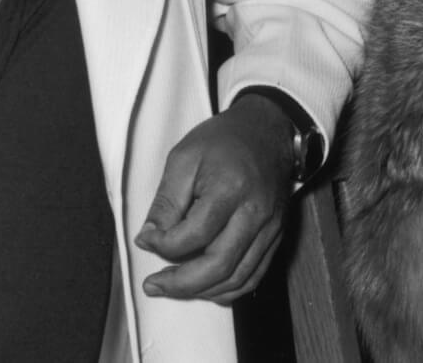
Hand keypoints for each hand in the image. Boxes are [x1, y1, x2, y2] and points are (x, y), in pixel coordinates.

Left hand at [134, 94, 295, 303]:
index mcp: (230, 189)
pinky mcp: (276, 236)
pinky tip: (205, 287)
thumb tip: (149, 237)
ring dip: (202, 291)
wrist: (266, 131)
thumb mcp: (184, 159)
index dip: (163, 245)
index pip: (194, 235)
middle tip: (154, 285)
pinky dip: (228, 289)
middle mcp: (255, 212)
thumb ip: (166, 201)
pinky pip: (254, 276)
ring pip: (237, 278)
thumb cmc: (223, 141)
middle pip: (218, 266)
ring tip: (174, 288)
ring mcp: (269, 228)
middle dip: (180, 283)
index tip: (146, 239)